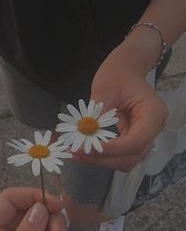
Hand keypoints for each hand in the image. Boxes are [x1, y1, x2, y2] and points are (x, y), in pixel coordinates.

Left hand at [74, 37, 167, 171]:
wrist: (126, 69)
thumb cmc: (118, 74)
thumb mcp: (105, 88)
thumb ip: (97, 114)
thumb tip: (84, 136)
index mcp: (154, 114)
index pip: (135, 142)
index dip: (111, 150)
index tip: (85, 149)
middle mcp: (154, 129)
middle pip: (132, 156)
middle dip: (103, 159)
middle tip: (76, 154)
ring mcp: (146, 135)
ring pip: (127, 160)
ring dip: (102, 161)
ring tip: (77, 154)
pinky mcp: (134, 138)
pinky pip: (121, 154)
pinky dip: (104, 156)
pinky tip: (85, 150)